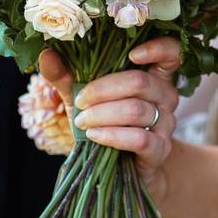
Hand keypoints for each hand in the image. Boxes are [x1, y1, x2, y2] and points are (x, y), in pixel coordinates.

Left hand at [39, 37, 180, 201]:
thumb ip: (67, 76)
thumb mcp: (83, 98)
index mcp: (153, 75)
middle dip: (103, 90)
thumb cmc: (103, 123)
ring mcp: (166, 124)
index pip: (171, 53)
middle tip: (80, 101)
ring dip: (102, 114)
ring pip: (136, 110)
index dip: (158, 48)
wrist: (119, 168)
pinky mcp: (160, 149)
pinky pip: (139, 138)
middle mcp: (166, 96)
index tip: (131, 54)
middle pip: (140, 82)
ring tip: (82, 121)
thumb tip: (46, 55)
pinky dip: (112, 135)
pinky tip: (94, 135)